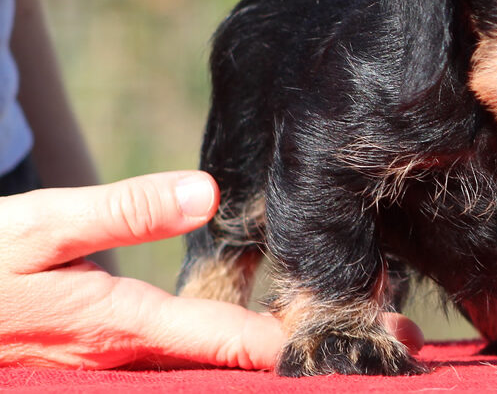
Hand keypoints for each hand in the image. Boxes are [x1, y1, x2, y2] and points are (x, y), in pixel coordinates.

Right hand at [0, 171, 422, 368]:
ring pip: (212, 369)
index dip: (301, 344)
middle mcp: (132, 359)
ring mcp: (120, 366)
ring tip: (348, 334)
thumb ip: (121, 212)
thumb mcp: (38, 228)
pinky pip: (184, 360)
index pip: (235, 345)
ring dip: (275, 355)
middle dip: (308, 355)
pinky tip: (261, 334)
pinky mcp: (110, 354)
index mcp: (125, 327)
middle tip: (393, 336)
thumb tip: (207, 192)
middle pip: (235, 366)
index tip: (372, 339)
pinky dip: (232, 350)